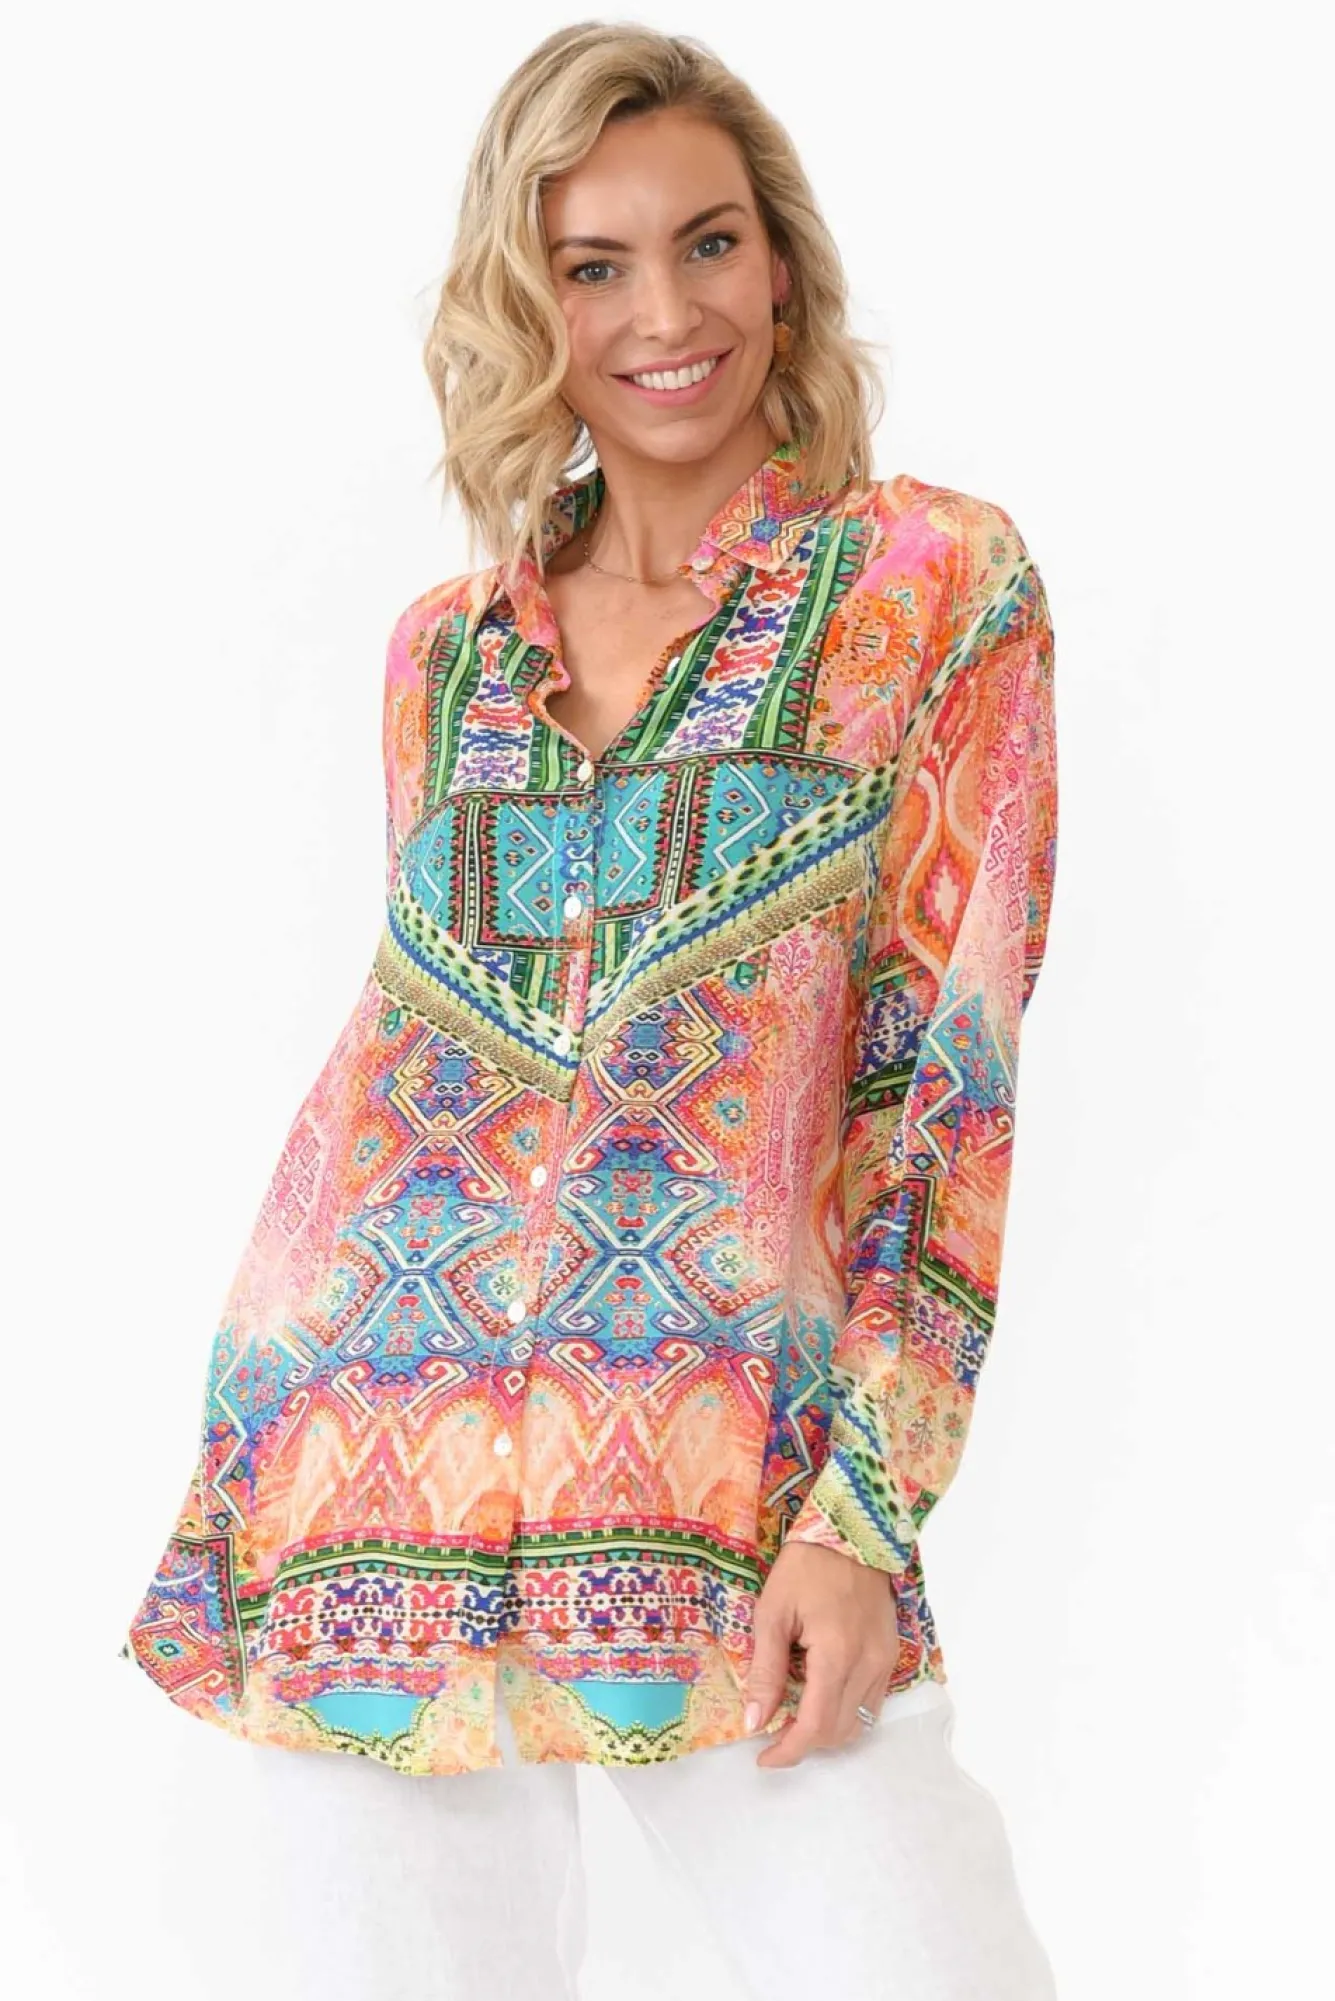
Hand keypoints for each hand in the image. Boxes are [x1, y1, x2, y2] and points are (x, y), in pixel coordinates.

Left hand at [741, 1541, 900, 1768]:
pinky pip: (872, 1702)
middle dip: (804, 1743)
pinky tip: (821, 1696)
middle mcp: (868, 1664)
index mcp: (836, 1654)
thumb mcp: (773, 1613)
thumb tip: (755, 1721)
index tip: (763, 1757)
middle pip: (839, 1732)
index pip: (816, 1726)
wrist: (851, 1531)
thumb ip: (765, 1670)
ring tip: (795, 1715)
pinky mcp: (891, 1654)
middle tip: (773, 1731)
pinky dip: (846, 1712)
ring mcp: (885, 1660)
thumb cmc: (806, 1566)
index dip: (789, 1751)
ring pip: (860, 1723)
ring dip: (827, 1731)